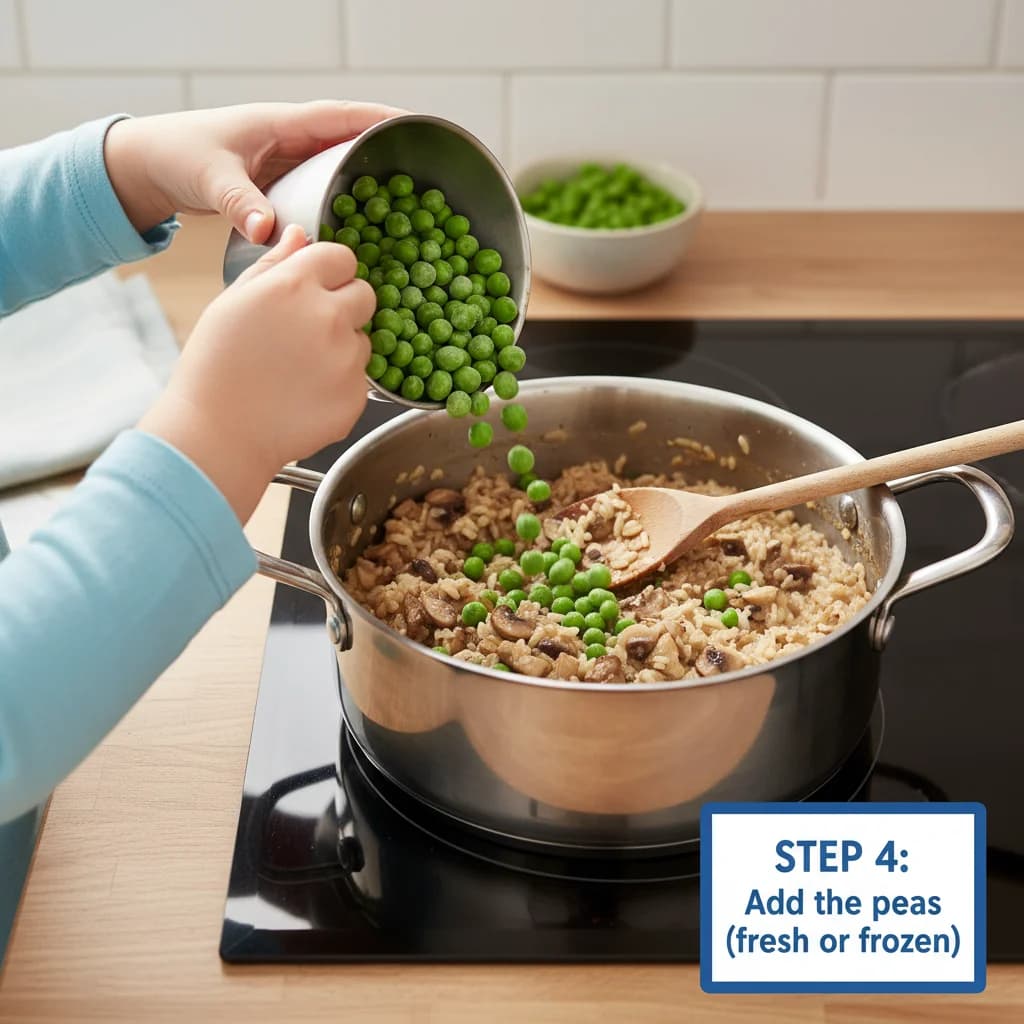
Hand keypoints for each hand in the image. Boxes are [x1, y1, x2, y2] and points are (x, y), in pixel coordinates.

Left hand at [104, 101, 401, 240]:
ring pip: (340, 164)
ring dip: (371, 178)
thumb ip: (239, 203)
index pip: (340, 116)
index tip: (415, 126)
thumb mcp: (209, 177)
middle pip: (349, 139)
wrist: (150, 165)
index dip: (378, 120)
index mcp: (280, 123)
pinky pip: (324, 187)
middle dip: (386, 150)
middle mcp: (289, 137)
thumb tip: (269, 231)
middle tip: (427, 171)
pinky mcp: (282, 182)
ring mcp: (288, 159)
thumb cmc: (177, 156)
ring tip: (408, 203)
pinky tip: (365, 225)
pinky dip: (347, 199)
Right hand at [138, 226, 374, 521]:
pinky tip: (305, 394)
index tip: (319, 287)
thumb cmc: (216, 366)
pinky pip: (360, 380)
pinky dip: (340, 385)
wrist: (218, 432)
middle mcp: (328, 317)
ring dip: (342, 348)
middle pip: (365, 295)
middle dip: (344, 306)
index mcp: (295, 285)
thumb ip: (274, 264)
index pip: (342, 257)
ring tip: (299, 368)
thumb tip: (300, 234)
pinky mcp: (356, 397)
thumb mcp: (234, 301)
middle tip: (308, 331)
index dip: (331, 272)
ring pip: (363, 340)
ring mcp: (346, 359)